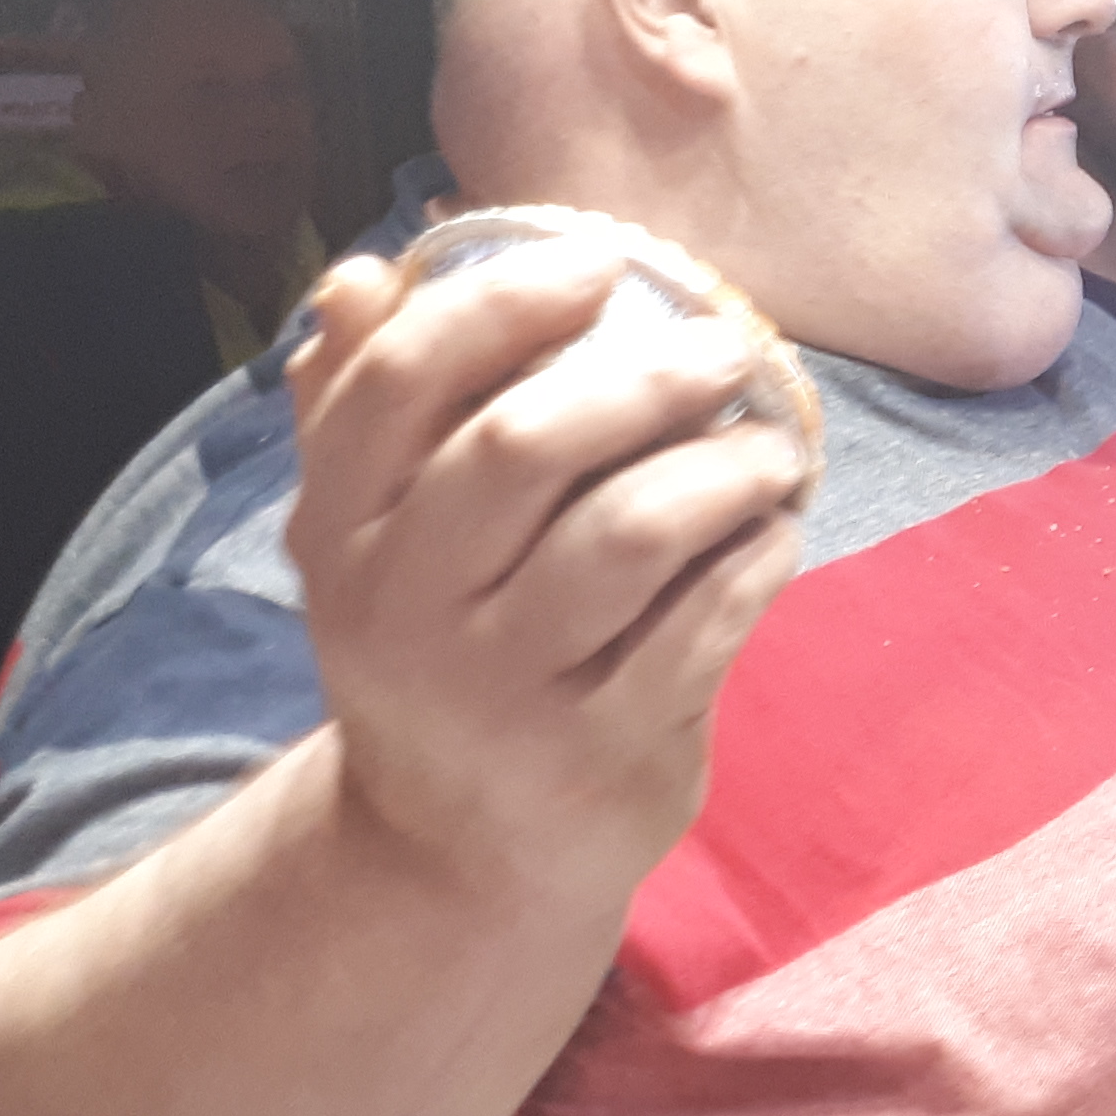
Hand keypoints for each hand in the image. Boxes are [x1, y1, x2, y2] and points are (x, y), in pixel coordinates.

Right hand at [282, 245, 804, 903]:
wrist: (456, 856)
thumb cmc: (445, 653)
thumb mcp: (377, 548)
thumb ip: (368, 412)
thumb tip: (366, 273)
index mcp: (339, 532)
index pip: (398, 385)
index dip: (500, 302)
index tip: (598, 260)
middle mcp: (405, 608)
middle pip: (519, 447)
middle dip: (642, 377)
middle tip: (725, 348)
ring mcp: (501, 688)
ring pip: (628, 533)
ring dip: (722, 468)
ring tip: (773, 449)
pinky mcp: (599, 751)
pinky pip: (703, 625)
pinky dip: (757, 561)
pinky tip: (776, 534)